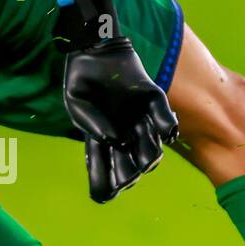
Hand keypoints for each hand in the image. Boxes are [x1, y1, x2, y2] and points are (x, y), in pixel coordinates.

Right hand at [62, 37, 178, 202]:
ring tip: (147, 162)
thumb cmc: (82, 79)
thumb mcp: (77, 102)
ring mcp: (142, 122)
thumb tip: (114, 141)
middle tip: (128, 179)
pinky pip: (165, 121)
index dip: (105, 184)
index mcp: (104, 141)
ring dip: (150, 157)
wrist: (97, 49)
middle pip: (131, 166)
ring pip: (152, 150)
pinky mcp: (155, 103)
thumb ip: (92, 123)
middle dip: (129, 175)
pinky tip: (167, 134)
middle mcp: (126, 136)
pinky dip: (166, 126)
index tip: (106, 196)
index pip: (105, 169)